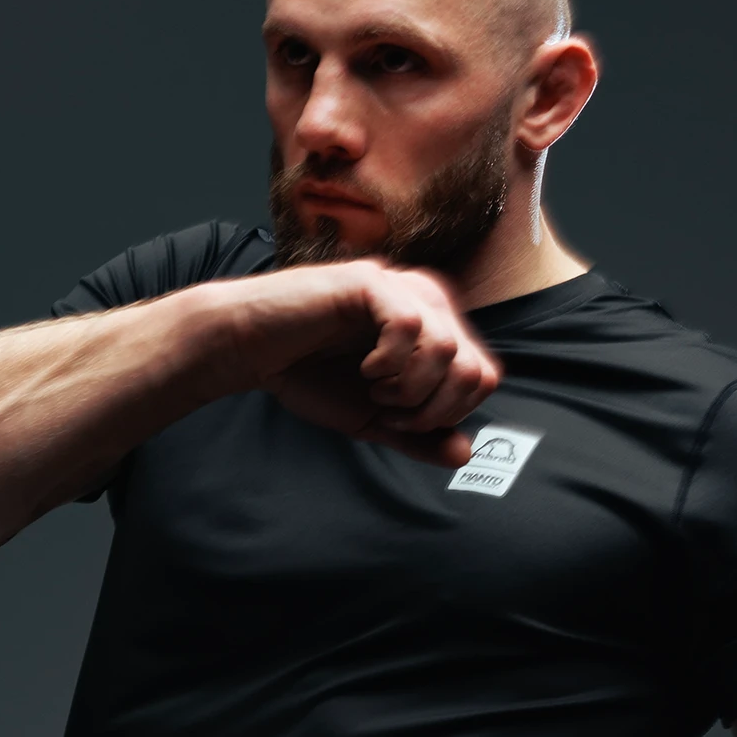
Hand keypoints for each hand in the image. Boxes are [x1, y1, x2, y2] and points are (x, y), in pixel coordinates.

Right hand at [243, 259, 502, 467]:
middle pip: (474, 368)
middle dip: (433, 408)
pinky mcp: (370, 282)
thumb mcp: (374, 420)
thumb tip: (464, 455)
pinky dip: (390, 362)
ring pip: (448, 348)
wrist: (253, 350)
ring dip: (410, 387)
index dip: (450, 414)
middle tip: (390, 409)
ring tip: (375, 388)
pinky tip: (366, 369)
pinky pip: (410, 325)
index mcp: (437, 330)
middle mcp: (428, 303)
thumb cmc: (311, 376)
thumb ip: (419, 437)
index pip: (484, 377)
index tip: (403, 422)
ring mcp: (401, 288)